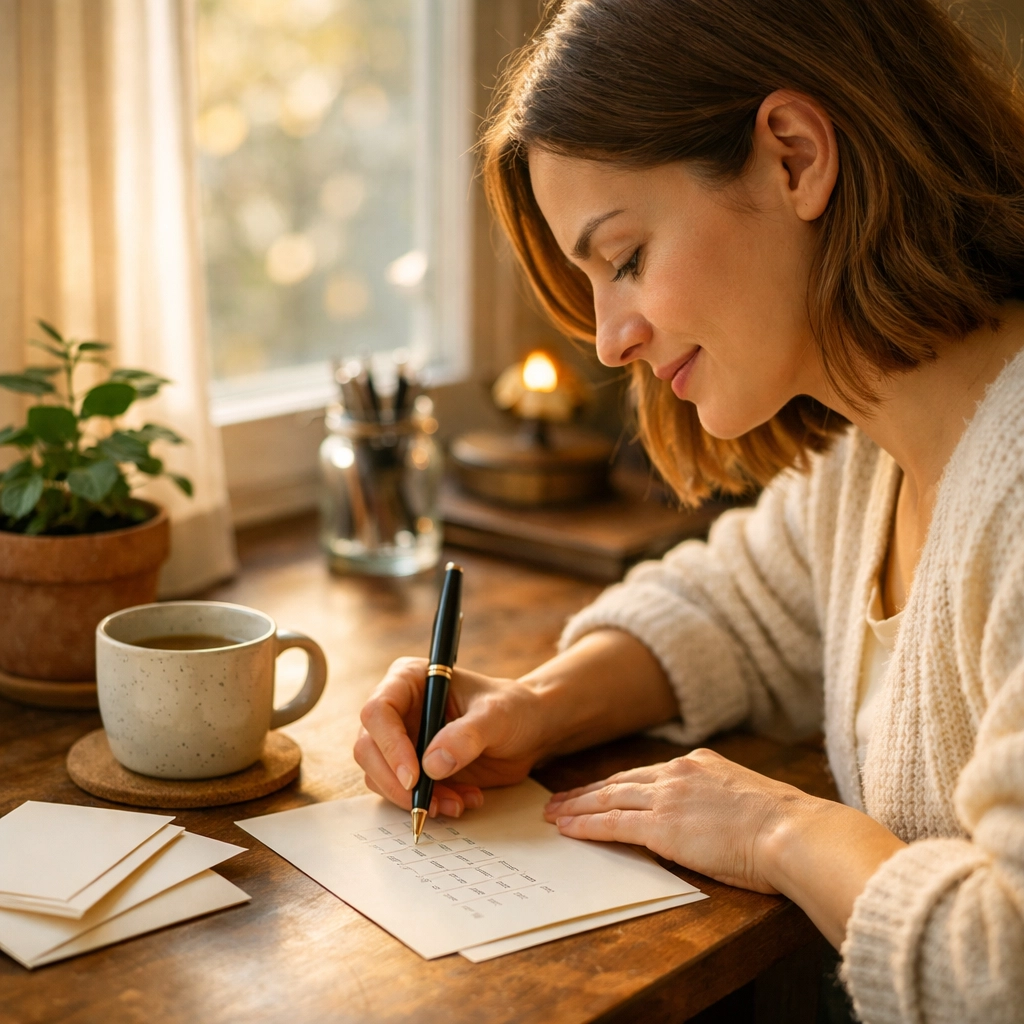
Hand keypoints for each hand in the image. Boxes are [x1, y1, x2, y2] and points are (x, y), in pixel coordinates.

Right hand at [354, 657, 546, 818]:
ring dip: (415, 798)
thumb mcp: (497, 715)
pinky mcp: (412, 768)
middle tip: (427, 803)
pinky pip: (402, 793)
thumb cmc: (513, 708)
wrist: (528, 730)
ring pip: (380, 776)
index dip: (390, 745)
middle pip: (368, 748)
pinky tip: (461, 800)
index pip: (378, 711)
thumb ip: (467, 735)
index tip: (414, 776)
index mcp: (409, 680)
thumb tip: (432, 765)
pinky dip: (428, 803)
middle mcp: (398, 709)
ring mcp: (402, 740)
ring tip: (457, 802)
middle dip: (396, 782)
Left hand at [543, 748, 817, 892]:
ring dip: (577, 807)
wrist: (793, 833)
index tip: (595, 790)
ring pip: (609, 799)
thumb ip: (714, 803)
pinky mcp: (662, 826)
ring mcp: (668, 797)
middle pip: (619, 782)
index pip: (645, 775)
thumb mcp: (744, 801)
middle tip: (559, 800)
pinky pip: (613, 824)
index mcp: (699, 765)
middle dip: (586, 793)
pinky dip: (586, 825)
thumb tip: (702, 822)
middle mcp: (678, 773)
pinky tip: (568, 829)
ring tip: (553, 815)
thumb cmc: (783, 828)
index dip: (615, 784)